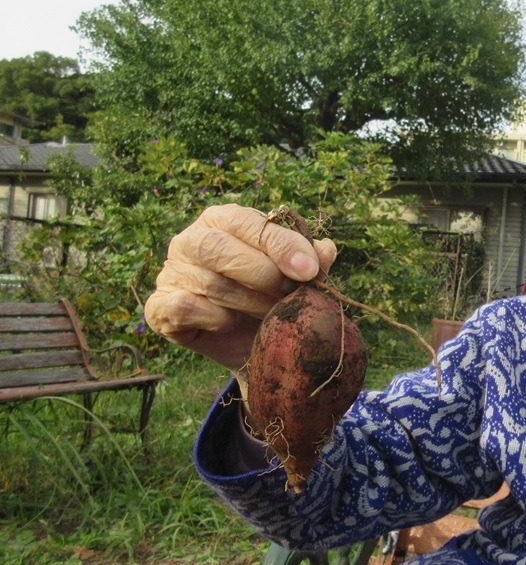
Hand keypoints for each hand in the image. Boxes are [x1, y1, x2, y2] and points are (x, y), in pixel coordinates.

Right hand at [144, 204, 336, 371]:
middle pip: (219, 248)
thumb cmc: (272, 297)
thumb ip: (311, 262)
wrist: (250, 344)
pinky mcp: (159, 307)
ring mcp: (171, 272)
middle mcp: (190, 240)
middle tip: (289, 295)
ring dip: (249, 303)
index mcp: (222, 220)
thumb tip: (326, 250)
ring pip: (210, 283)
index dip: (281, 245)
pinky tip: (231, 323)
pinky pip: (186, 308)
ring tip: (272, 314)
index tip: (310, 270)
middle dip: (263, 275)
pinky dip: (215, 318)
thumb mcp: (295, 279)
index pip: (248, 222)